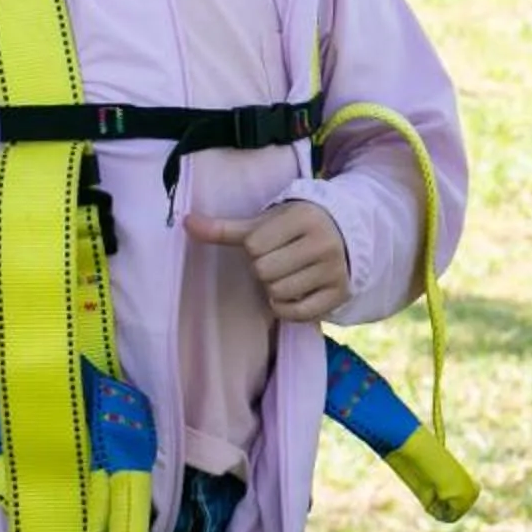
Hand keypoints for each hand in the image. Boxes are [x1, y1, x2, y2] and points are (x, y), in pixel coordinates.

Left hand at [185, 199, 349, 322]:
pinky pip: (298, 313)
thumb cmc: (295, 228)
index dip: (255, 248)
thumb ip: (225, 228)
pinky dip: (286, 309)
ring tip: (287, 275)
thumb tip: (185, 222)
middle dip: (264, 269)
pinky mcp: (340, 293)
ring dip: (274, 289)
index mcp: (303, 218)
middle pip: (265, 271)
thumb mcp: (265, 222)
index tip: (272, 242)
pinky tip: (292, 294)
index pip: (254, 246)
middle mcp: (323, 243)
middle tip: (279, 260)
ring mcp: (334, 270)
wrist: (345, 234)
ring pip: (279, 292)